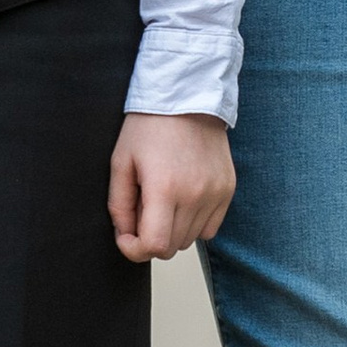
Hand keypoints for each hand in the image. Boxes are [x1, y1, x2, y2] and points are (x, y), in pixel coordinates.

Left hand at [109, 112, 234, 264]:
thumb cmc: (149, 126)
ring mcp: (216, 193)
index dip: (134, 249)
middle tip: (142, 208)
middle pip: (172, 247)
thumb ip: (118, 205)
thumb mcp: (120, 162)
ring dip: (173, 230)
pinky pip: (211, 228)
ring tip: (163, 200)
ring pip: (191, 239)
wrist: (187, 96)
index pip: (155, 246)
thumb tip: (125, 235)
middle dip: (151, 237)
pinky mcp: (228, 190)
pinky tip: (183, 201)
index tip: (126, 236)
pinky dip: (195, 223)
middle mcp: (195, 195)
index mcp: (164, 188)